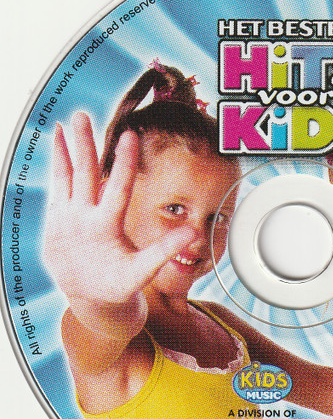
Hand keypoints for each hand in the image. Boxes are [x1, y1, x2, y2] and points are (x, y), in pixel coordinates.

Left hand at [43, 113, 195, 340]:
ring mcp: (62, 220)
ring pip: (64, 178)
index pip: (117, 187)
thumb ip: (166, 249)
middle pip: (83, 175)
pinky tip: (59, 149)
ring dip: (64, 150)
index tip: (129, 134)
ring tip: (64, 125)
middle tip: (82, 116)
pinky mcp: (54, 223)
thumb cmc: (118, 285)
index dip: (125, 160)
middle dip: (85, 144)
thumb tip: (192, 232)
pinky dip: (57, 167)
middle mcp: (78, 221)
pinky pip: (56, 189)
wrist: (86, 301)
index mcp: (103, 230)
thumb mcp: (143, 271)